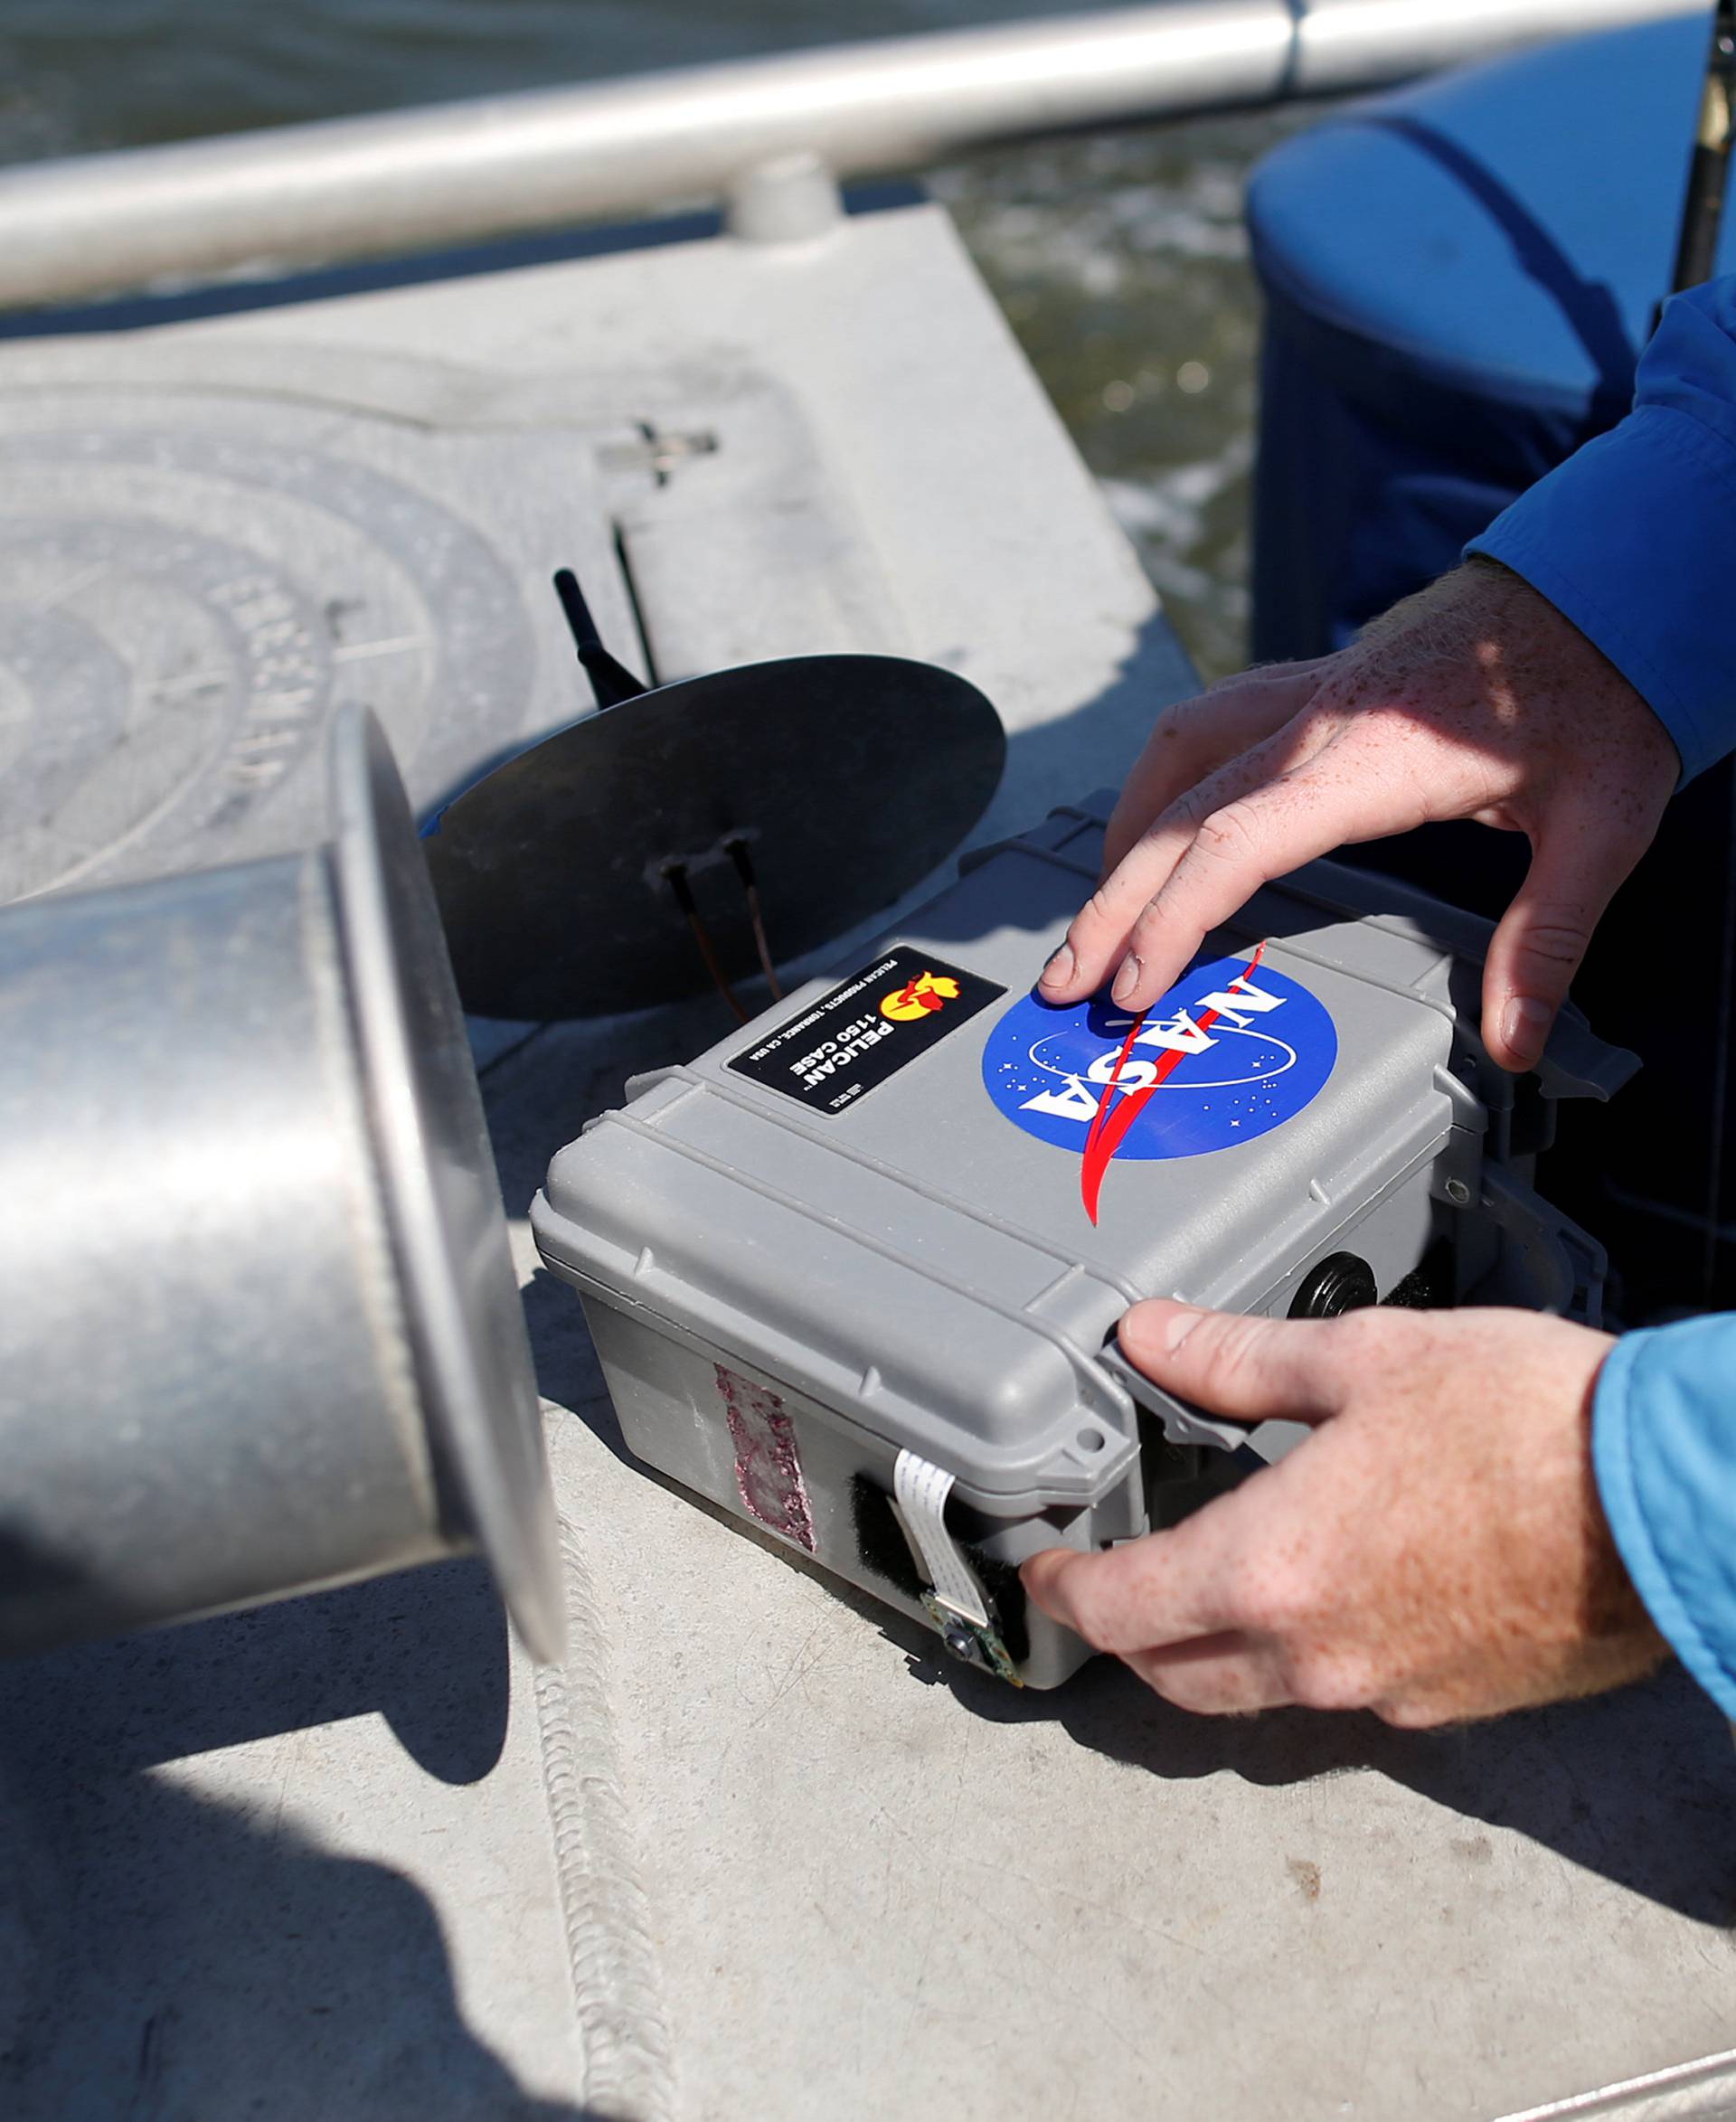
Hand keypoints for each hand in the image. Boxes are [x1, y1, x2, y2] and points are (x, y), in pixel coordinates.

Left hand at [1021, 1301, 1664, 1724]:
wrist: (1673, 1500)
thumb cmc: (1530, 1422)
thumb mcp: (1364, 1358)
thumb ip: (1238, 1357)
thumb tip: (1153, 1337)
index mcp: (1270, 1568)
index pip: (1121, 1608)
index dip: (1065, 1592)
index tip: (1046, 1576)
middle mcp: (1316, 1653)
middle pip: (1175, 1676)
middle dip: (1127, 1636)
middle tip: (1110, 1588)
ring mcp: (1388, 1692)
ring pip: (1259, 1694)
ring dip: (1212, 1653)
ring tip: (1208, 1588)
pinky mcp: (1452, 1703)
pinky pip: (1346, 1692)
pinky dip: (1307, 1653)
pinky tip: (1331, 1591)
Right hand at [1037, 559, 1678, 1069]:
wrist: (1603, 575)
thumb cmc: (1600, 686)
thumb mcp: (1600, 821)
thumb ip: (1547, 935)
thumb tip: (1517, 1040)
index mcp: (1370, 760)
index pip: (1234, 842)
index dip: (1169, 917)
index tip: (1132, 981)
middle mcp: (1317, 720)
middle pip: (1175, 815)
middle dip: (1110, 903)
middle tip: (1068, 977)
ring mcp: (1307, 693)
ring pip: (1174, 754)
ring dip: (1124, 833)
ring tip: (1098, 903)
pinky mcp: (1313, 680)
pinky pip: (1205, 725)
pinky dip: (1161, 780)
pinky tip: (1157, 816)